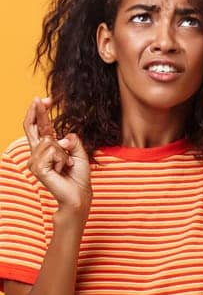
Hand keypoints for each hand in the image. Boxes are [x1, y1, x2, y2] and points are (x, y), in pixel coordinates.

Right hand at [21, 97, 89, 217]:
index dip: (40, 113)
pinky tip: (63, 169)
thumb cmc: (78, 177)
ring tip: (67, 165)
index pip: (39, 128)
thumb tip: (64, 135)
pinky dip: (63, 158)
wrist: (79, 196)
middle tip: (40, 99)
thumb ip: (72, 142)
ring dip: (64, 152)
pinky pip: (52, 151)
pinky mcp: (37, 168)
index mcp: (46, 149)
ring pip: (50, 141)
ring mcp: (35, 161)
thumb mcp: (79, 154)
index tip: (44, 99)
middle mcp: (37, 154)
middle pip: (32, 128)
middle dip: (36, 112)